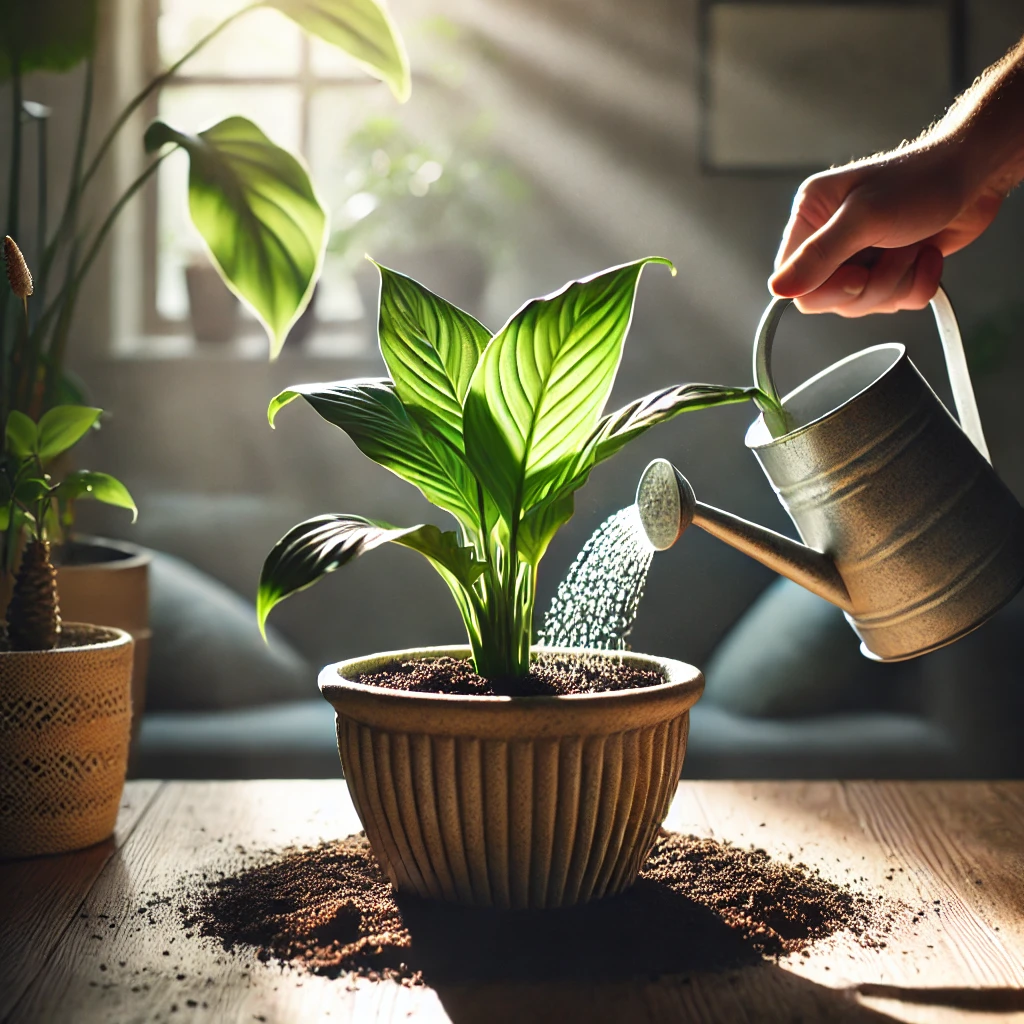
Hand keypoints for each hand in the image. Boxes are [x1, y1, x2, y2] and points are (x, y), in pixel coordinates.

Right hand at [769, 142, 1005, 315]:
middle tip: (894, 251)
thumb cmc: (922, 181)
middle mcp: (830, 238)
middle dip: (872, 285)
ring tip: (912, 246)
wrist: (977, 174)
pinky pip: (894, 303)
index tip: (857, 273)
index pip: (793, 281)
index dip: (827, 288)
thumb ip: (819, 256)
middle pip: (831, 299)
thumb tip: (777, 289)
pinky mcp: (889, 268)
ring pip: (863, 305)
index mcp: (811, 217)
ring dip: (898, 282)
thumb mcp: (864, 218)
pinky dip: (918, 285)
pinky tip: (927, 254)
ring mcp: (860, 256)